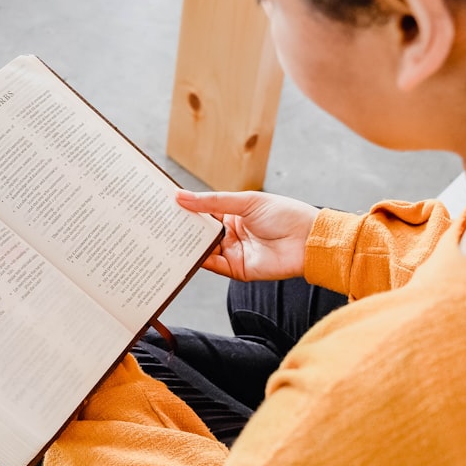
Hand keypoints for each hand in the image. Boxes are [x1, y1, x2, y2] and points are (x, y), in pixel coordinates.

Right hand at [177, 189, 318, 281]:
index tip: (163, 204)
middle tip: (156, 223)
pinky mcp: (237, 269)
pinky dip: (198, 261)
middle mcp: (231, 233)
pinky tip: (183, 254)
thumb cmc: (285, 215)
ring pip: (203, 249)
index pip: (203, 211)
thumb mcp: (246, 201)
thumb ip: (212, 202)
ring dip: (185, 245)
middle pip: (200, 232)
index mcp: (233, 213)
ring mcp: (233, 251)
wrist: (309, 241)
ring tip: (163, 238)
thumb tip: (181, 196)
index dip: (185, 208)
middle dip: (180, 228)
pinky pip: (213, 265)